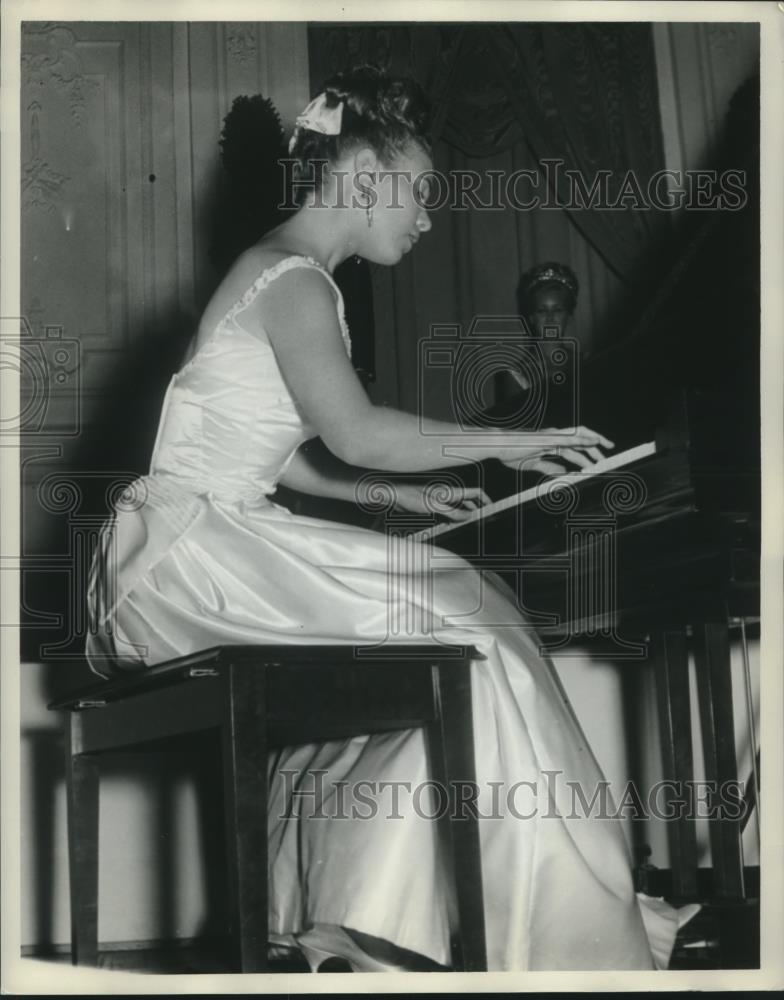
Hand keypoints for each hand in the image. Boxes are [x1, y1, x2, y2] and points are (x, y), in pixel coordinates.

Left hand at [392, 482, 491, 521]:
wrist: (393, 495)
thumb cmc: (410, 496)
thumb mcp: (434, 506)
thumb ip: (452, 511)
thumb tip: (468, 516)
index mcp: (451, 491)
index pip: (476, 493)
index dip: (486, 500)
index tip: (492, 510)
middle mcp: (448, 494)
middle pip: (469, 501)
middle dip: (477, 510)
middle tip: (482, 522)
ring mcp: (441, 499)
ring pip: (459, 508)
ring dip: (464, 516)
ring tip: (469, 526)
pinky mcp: (432, 505)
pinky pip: (448, 513)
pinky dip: (453, 519)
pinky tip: (451, 526)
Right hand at [498, 426, 613, 476]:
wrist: (499, 446)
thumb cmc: (511, 453)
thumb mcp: (533, 464)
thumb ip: (549, 467)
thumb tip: (564, 471)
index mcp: (550, 443)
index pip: (574, 448)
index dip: (587, 454)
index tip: (597, 462)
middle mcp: (554, 437)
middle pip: (580, 440)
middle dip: (596, 447)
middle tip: (607, 455)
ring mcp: (552, 436)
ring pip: (579, 436)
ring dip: (594, 441)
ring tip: (605, 448)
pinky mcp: (549, 438)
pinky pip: (570, 437)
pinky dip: (584, 438)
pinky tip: (594, 440)